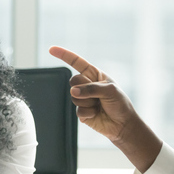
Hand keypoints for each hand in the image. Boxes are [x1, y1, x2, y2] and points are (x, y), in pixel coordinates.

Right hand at [49, 46, 161, 171]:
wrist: (122, 124)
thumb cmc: (120, 104)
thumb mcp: (110, 90)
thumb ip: (91, 89)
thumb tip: (73, 92)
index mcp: (94, 75)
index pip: (76, 62)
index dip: (64, 55)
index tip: (51, 49)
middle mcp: (87, 85)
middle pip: (73, 81)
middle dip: (83, 88)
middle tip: (97, 95)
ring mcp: (83, 98)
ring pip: (74, 97)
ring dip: (88, 102)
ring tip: (99, 105)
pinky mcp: (81, 111)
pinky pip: (78, 110)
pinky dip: (88, 113)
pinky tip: (97, 114)